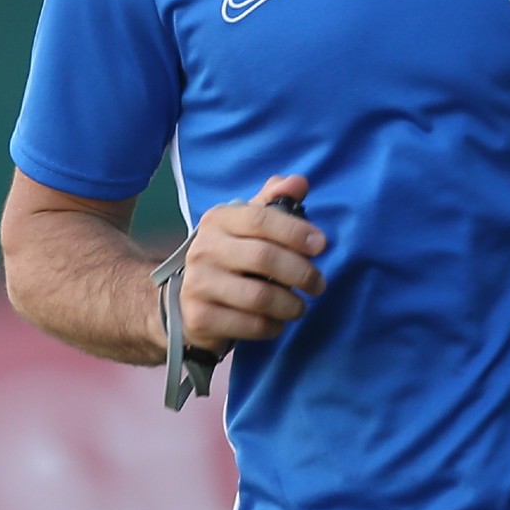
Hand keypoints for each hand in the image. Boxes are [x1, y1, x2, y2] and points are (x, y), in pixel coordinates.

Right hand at [178, 173, 327, 350]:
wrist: (188, 302)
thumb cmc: (230, 255)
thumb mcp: (248, 224)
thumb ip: (275, 200)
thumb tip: (300, 182)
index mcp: (218, 219)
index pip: (261, 219)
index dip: (295, 231)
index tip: (322, 244)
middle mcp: (204, 248)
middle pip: (264, 257)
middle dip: (301, 272)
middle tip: (319, 284)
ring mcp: (199, 284)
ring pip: (259, 296)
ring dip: (290, 304)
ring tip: (301, 307)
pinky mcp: (200, 318)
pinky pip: (249, 325)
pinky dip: (272, 326)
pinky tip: (278, 323)